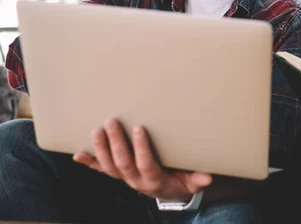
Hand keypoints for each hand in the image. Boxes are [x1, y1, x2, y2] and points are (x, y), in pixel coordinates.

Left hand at [73, 119, 211, 201]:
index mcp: (154, 180)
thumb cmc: (181, 181)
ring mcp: (125, 178)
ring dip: (101, 148)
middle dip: (116, 142)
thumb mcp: (192, 182)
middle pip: (122, 163)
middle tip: (112, 121)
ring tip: (97, 129)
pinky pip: (101, 171)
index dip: (141, 148)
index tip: (139, 128)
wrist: (169, 193)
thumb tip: (208, 177)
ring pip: (109, 166)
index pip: (145, 164)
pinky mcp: (118, 175)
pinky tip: (78, 154)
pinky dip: (89, 163)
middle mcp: (135, 181)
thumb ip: (197, 179)